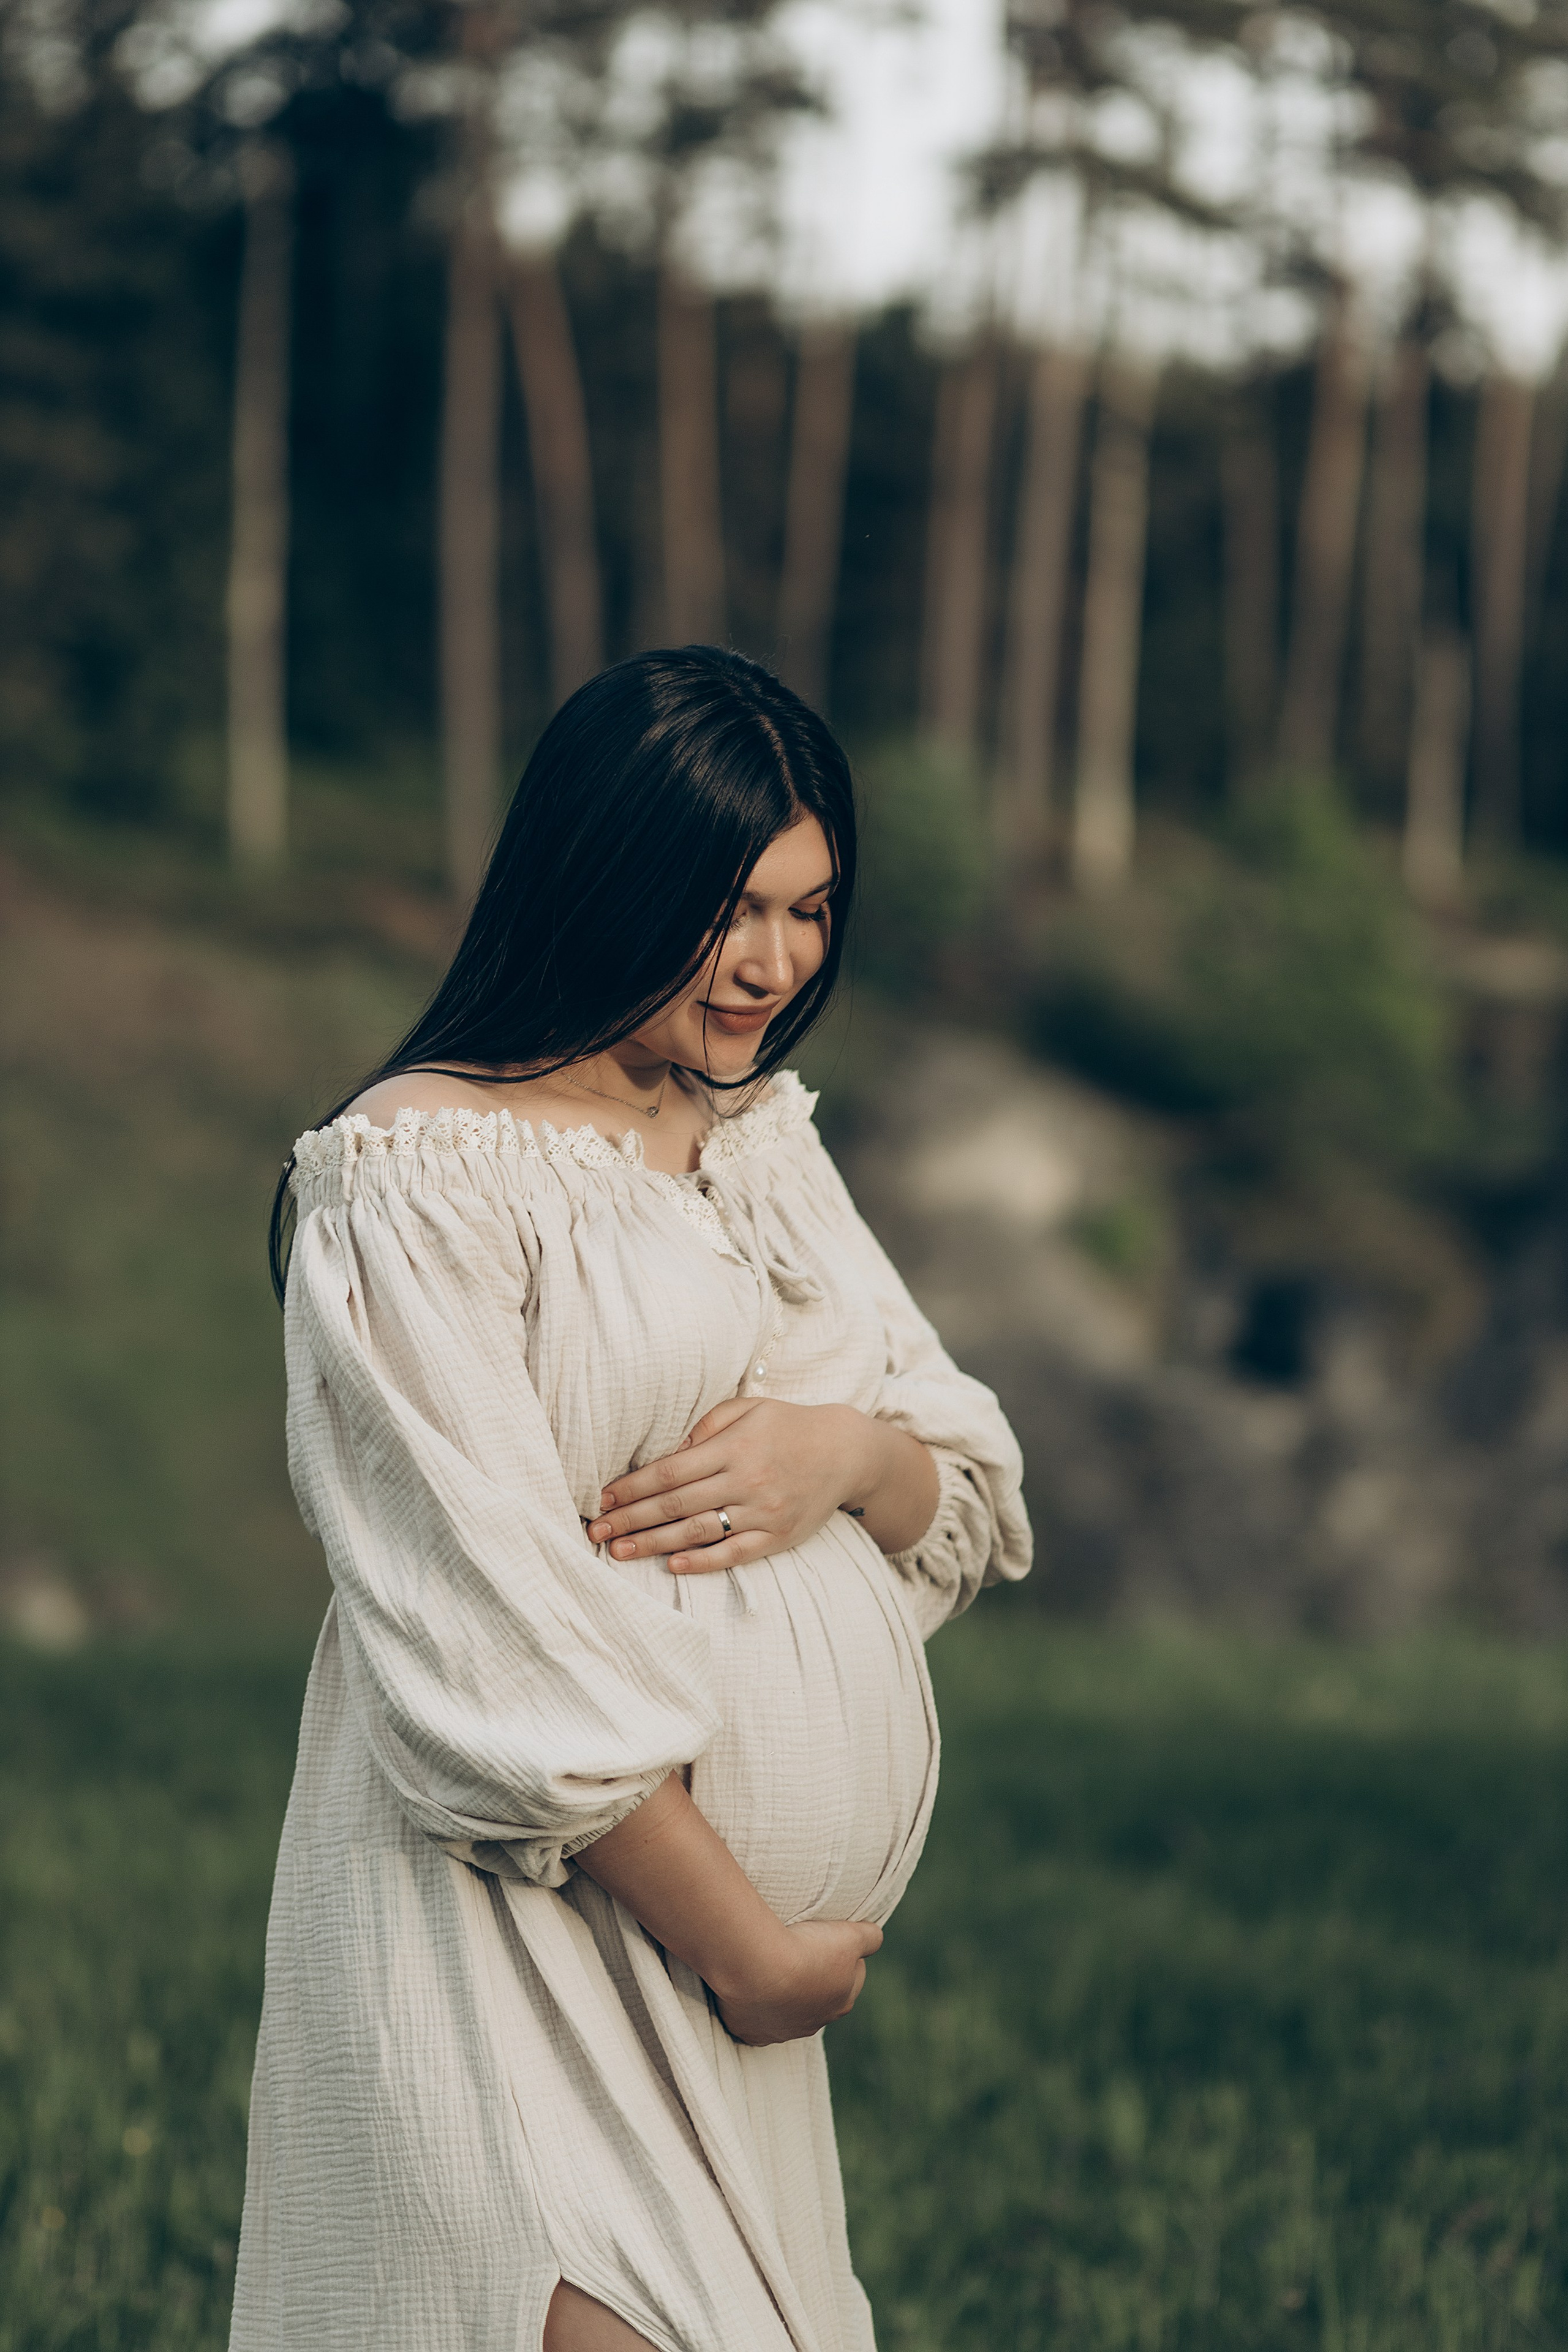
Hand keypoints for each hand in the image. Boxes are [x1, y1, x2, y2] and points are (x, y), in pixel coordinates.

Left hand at [588, 1398, 866, 1573]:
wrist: (846, 1451)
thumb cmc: (786, 1425)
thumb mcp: (746, 1409)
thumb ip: (705, 1427)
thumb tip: (666, 1451)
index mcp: (734, 1447)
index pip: (670, 1472)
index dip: (632, 1487)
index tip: (603, 1499)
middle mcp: (746, 1481)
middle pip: (676, 1505)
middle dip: (631, 1519)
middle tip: (595, 1531)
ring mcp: (763, 1512)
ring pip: (698, 1533)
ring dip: (653, 1544)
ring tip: (619, 1552)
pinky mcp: (778, 1536)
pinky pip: (734, 1554)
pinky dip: (702, 1562)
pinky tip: (673, 1565)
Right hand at [713, 1918, 883, 2046]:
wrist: (757, 1969)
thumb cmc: (806, 1951)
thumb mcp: (850, 1935)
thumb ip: (869, 1938)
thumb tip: (874, 1937)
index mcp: (841, 2004)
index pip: (852, 1978)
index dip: (846, 1956)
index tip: (832, 1939)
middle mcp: (812, 2024)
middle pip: (819, 1999)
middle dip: (815, 1979)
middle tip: (802, 1952)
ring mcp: (779, 2031)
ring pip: (785, 2012)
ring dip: (783, 1995)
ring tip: (773, 1968)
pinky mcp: (749, 2031)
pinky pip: (754, 2021)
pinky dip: (753, 2007)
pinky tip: (750, 1989)